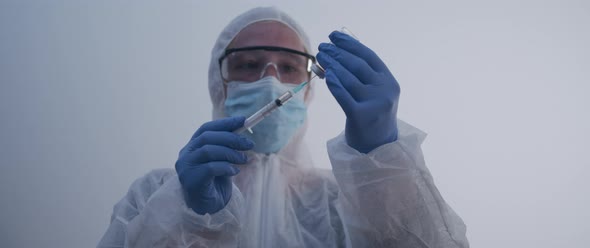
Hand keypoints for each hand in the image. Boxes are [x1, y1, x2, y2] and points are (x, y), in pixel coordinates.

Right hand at [175, 116, 253, 214]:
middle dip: (232, 138)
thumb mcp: (222, 159)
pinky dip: (226, 167)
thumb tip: (244, 128)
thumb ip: (226, 146)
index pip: (206, 128)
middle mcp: (185, 155)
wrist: (207, 206)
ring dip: (231, 153)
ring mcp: (185, 167)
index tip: (243, 120)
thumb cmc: (215, 181)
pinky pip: (210, 168)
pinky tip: (234, 171)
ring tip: (244, 159)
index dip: (224, 123)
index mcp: (192, 146)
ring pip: (208, 151)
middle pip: (208, 137)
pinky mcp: (190, 180)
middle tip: (249, 144)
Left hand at [317, 31, 399, 152]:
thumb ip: (361, 75)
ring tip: (320, 57)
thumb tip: (336, 52)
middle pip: (357, 65)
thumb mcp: (373, 92)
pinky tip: (326, 74)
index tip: (334, 36)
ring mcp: (374, 103)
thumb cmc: (372, 114)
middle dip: (337, 53)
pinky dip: (334, 84)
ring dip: (332, 65)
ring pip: (349, 79)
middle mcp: (384, 90)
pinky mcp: (361, 116)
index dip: (350, 44)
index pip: (368, 56)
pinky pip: (343, 96)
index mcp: (389, 80)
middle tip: (322, 47)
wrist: (378, 146)